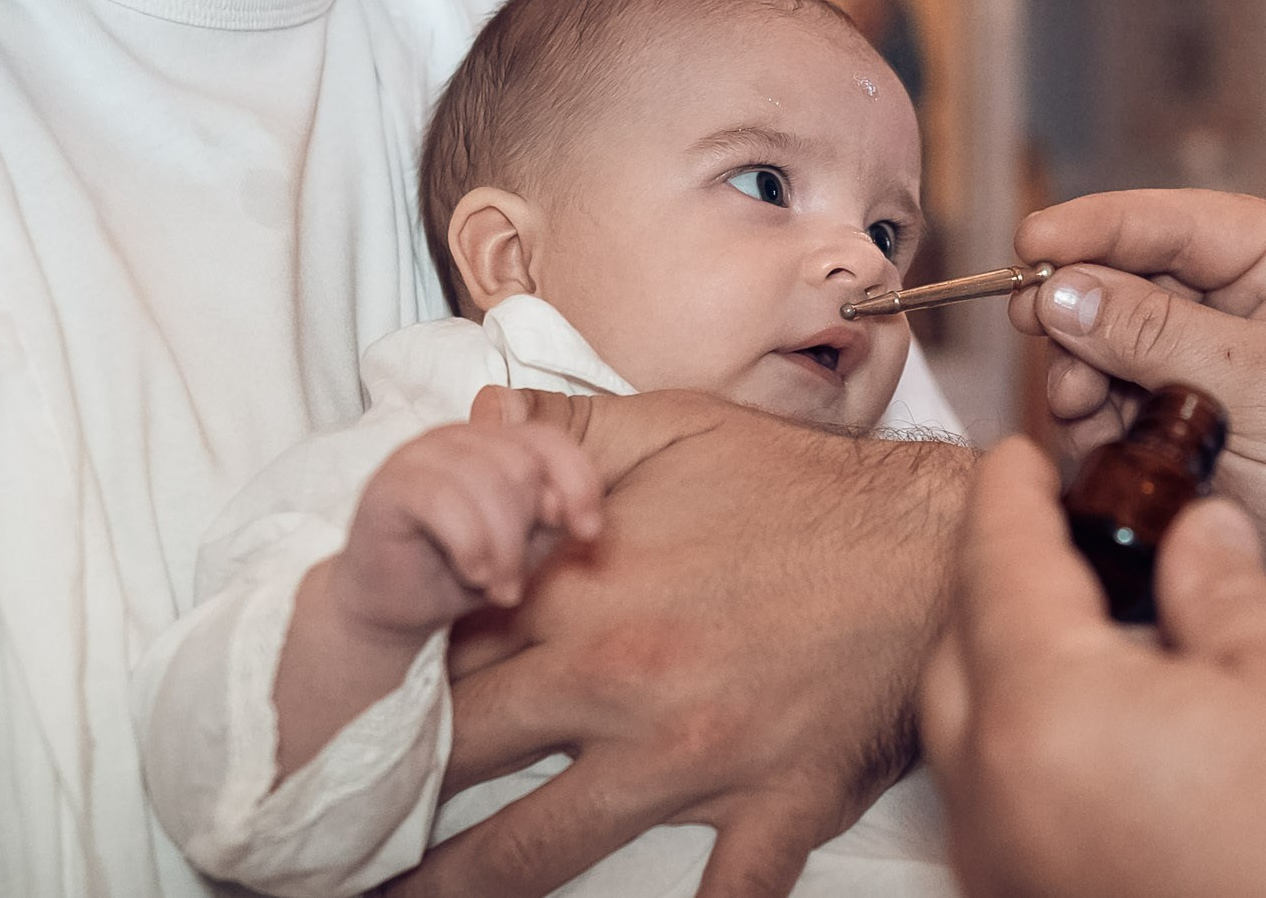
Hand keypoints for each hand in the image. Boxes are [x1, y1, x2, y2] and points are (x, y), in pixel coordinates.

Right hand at [331, 419, 604, 635]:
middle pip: (521, 466)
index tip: (589, 533)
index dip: (578, 482)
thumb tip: (559, 504)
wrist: (394, 607)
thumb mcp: (524, 546)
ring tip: (496, 588)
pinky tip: (472, 573)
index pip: (550, 440)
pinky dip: (469, 544)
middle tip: (514, 584)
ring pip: (487, 482)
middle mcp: (459, 437)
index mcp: (495, 442)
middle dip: (527, 535)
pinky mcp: (388, 483)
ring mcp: (421, 454)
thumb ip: (548, 517)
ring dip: (501, 549)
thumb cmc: (462, 570)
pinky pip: (444, 501)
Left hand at [390, 386, 971, 897]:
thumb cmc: (807, 488)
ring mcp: (690, 760)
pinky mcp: (768, 810)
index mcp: (586, 590)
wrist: (935, 545)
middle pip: (463, 756)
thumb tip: (473, 416)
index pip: (445, 646)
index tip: (347, 706)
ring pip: (537, 850)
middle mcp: (619, 683)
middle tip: (330, 824)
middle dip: (390, 790)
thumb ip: (562, 426)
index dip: (389, 677)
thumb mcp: (676, 425)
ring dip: (459, 885)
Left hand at [923, 439, 1265, 897]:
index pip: (998, 569)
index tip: (1017, 455)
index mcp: (1050, 719)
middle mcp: (1002, 806)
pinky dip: (1032, 743)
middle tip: (1056, 527)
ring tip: (1092, 618)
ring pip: (973, 739)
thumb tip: (1198, 533)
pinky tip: (1109, 720)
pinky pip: (1006, 806)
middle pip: (959, 654)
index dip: (1008, 496)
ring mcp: (1014, 877)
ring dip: (1010, 664)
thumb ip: (1228, 590)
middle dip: (996, 579)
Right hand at [1008, 189, 1265, 662]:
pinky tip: (1097, 443)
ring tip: (1079, 406)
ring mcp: (1218, 369)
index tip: (1032, 241)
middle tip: (1032, 324)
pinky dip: (1095, 418)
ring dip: (1083, 369)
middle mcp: (1255, 308)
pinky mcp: (1189, 426)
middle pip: (1138, 276)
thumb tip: (1061, 291)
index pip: (1184, 221)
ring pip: (1115, 341)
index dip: (1102, 224)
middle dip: (1084, 305)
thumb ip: (1157, 335)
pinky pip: (1117, 401)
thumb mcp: (1262, 392)